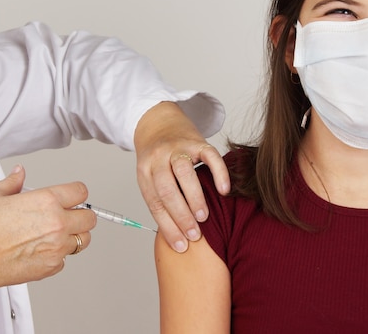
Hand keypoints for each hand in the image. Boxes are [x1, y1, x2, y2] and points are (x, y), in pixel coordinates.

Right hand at [0, 165, 96, 298]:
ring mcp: (56, 248)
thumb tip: (19, 173)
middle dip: (81, 215)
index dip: (76, 193)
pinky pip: (65, 260)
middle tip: (67, 215)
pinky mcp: (50, 267)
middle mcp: (56, 224)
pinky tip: (39, 250)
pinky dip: (57, 256)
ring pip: (82, 241)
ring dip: (73, 236)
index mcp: (46, 201)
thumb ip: (12, 182)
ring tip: (54, 234)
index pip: (80, 192)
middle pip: (90, 218)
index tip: (71, 197)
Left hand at [134, 102, 229, 252]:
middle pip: (166, 189)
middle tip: (194, 234)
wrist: (159, 122)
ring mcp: (177, 148)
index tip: (180, 246)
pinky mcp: (197, 140)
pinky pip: (209, 155)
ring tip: (204, 217)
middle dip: (181, 216)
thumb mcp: (151, 176)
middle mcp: (158, 158)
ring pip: (184, 173)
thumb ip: (162, 199)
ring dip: (194, 198)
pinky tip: (223, 190)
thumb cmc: (158, 158)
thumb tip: (177, 235)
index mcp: (144, 171)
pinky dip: (218, 173)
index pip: (154, 203)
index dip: (167, 227)